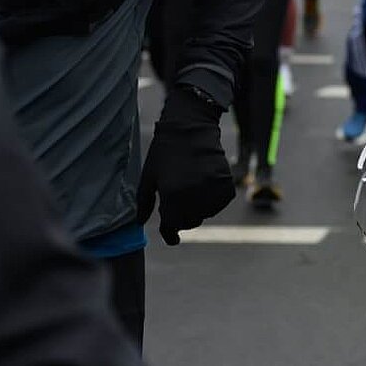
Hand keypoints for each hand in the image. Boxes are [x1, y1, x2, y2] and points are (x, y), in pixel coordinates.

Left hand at [135, 86, 234, 244]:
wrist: (190, 127)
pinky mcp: (226, 184)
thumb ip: (143, 203)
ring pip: (205, 214)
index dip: (169, 234)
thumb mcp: (149, 176)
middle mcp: (194, 195)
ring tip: (190, 194)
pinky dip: (213, 202)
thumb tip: (139, 223)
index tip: (172, 239)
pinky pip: (220, 204)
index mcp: (172, 195)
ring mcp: (212, 189)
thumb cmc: (164, 151)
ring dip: (198, 210)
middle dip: (182, 219)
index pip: (172, 226)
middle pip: (189, 222)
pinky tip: (204, 190)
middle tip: (178, 207)